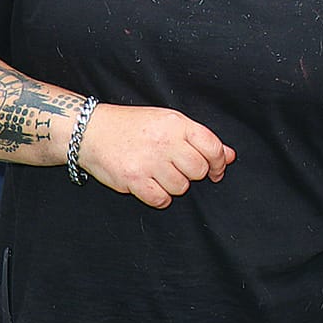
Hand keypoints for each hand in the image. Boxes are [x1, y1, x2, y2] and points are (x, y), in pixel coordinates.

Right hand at [77, 103, 233, 208]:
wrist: (92, 131)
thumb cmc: (133, 126)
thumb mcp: (169, 122)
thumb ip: (200, 139)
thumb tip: (230, 156)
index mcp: (177, 124)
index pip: (212, 147)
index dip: (220, 162)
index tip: (217, 170)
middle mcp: (165, 142)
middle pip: (199, 170)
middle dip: (194, 174)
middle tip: (179, 169)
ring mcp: (148, 161)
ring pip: (181, 187)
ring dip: (174, 186)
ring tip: (161, 174)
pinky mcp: (133, 179)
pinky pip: (160, 200)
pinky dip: (159, 198)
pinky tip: (152, 186)